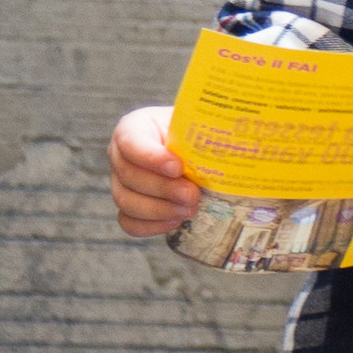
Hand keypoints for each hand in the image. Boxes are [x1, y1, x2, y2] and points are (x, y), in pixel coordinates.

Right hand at [111, 104, 200, 237]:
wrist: (197, 152)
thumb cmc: (196, 134)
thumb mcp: (198, 126)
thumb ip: (203, 132)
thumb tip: (232, 143)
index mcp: (133, 127)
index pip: (130, 141)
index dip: (151, 157)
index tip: (178, 167)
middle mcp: (120, 155)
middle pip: (129, 176)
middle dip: (163, 188)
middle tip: (193, 194)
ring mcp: (120, 183)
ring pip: (126, 201)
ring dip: (160, 209)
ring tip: (189, 210)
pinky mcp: (128, 207)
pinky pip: (129, 223)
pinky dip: (152, 226)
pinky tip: (176, 221)